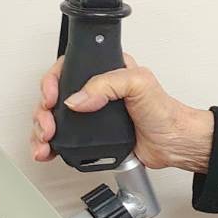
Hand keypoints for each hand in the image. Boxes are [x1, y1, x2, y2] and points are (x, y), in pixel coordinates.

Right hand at [29, 54, 214, 172]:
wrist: (175, 144)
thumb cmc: (166, 113)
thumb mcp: (140, 84)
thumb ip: (108, 84)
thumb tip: (77, 99)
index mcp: (107, 71)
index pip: (68, 67)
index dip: (52, 81)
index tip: (52, 97)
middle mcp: (97, 91)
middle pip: (55, 95)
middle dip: (43, 110)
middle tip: (48, 124)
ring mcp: (92, 113)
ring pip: (55, 117)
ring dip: (42, 129)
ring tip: (45, 140)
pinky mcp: (92, 136)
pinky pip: (63, 138)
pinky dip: (50, 145)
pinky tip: (47, 150)